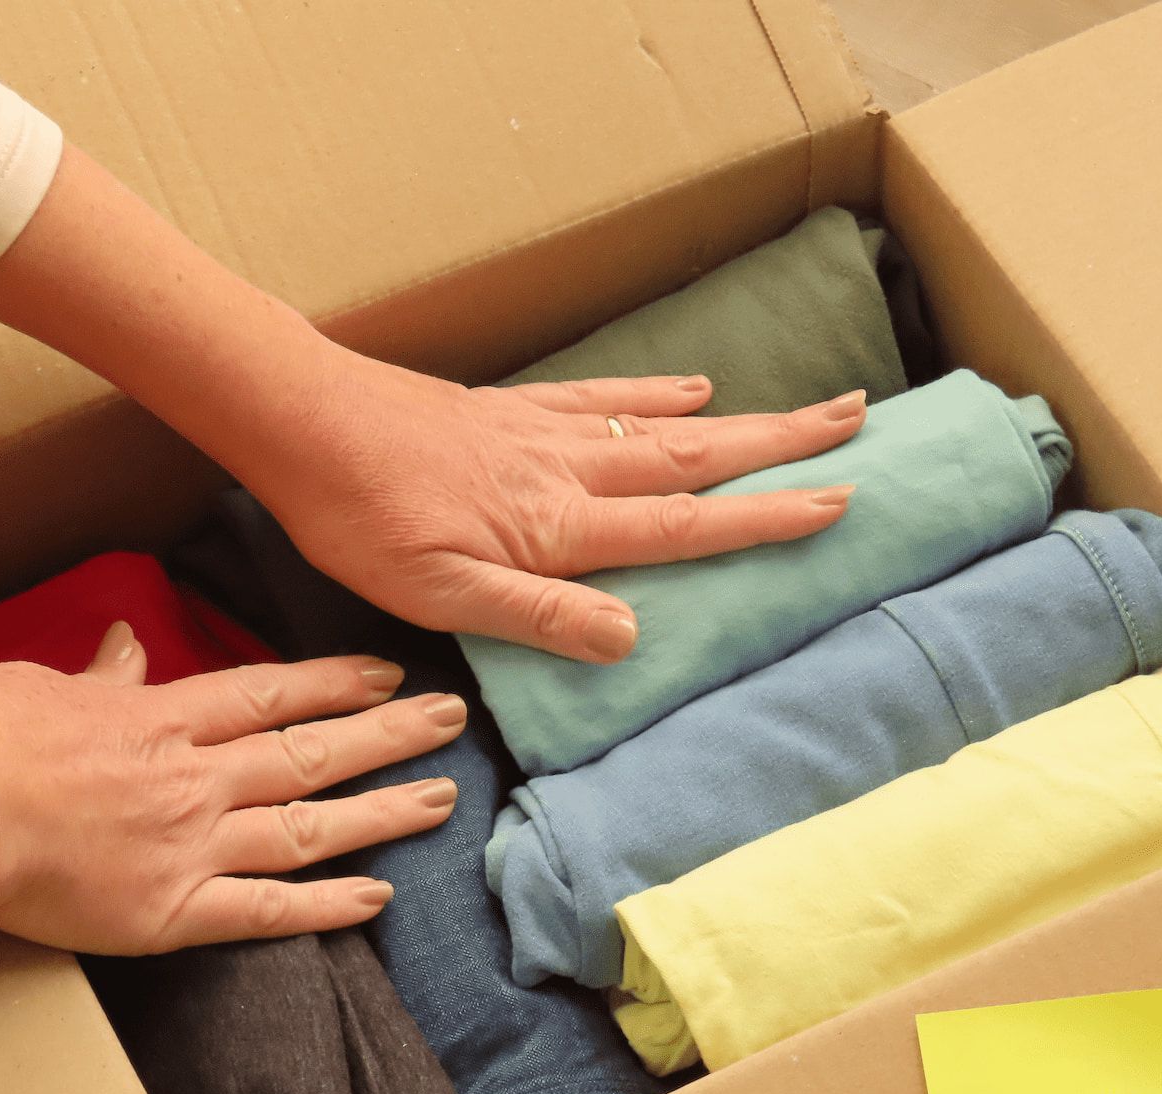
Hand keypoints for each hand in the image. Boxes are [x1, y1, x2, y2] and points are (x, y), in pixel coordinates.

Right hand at [0, 625, 467, 1078]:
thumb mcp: (42, 684)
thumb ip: (102, 673)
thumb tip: (125, 645)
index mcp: (165, 716)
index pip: (274, 692)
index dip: (338, 682)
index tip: (388, 672)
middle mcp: (198, 776)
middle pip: (315, 750)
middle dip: (392, 733)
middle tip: (453, 718)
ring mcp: (194, 842)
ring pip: (312, 824)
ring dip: (383, 811)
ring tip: (443, 799)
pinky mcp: (174, 910)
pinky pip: (268, 911)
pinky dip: (326, 907)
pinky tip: (377, 897)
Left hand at [250, 347, 866, 662]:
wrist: (301, 422)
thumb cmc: (362, 519)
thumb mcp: (441, 593)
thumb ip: (540, 615)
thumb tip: (633, 639)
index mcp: (560, 526)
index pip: (684, 527)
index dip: (765, 518)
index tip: (840, 502)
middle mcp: (571, 470)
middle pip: (699, 458)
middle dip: (785, 446)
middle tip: (859, 425)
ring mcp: (546, 432)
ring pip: (667, 425)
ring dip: (743, 420)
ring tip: (808, 409)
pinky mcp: (514, 410)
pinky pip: (604, 396)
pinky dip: (657, 393)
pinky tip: (692, 386)